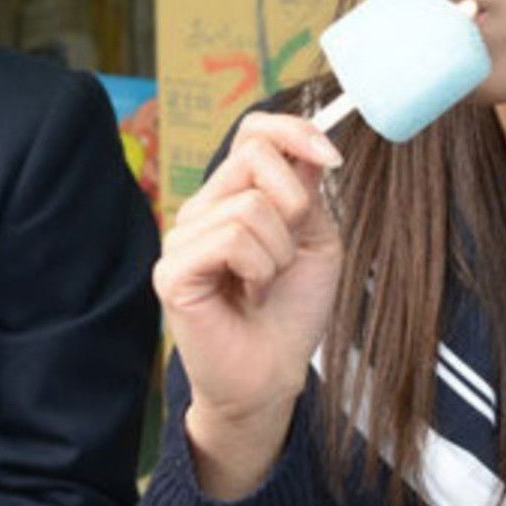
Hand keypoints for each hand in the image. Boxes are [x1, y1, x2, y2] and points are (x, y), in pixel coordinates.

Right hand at [152, 113, 345, 497]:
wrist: (273, 375)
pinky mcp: (172, 271)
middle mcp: (201, 209)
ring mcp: (181, 238)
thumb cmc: (292, 310)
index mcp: (232, 196)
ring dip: (279, 251)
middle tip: (290, 252)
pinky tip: (250, 295)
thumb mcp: (315, 238)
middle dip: (294, 204)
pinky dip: (259, 268)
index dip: (294, 131)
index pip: (253, 130)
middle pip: (254, 155)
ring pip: (249, 205)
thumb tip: (311, 142)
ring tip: (266, 284)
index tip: (333, 160)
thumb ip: (306, 189)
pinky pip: (231, 238)